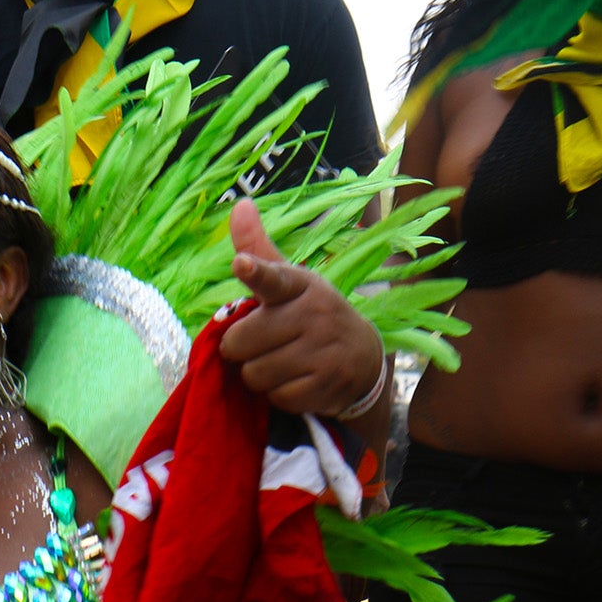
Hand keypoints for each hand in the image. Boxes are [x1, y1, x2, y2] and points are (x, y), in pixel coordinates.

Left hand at [220, 199, 385, 415]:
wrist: (363, 358)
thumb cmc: (311, 316)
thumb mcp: (291, 283)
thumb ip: (260, 252)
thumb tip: (239, 204)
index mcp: (300, 285)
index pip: (274, 277)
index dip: (255, 272)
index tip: (241, 265)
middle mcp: (314, 314)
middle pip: (242, 342)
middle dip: (242, 350)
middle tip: (262, 345)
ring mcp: (323, 350)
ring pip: (255, 374)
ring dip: (259, 375)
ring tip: (281, 363)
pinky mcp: (326, 385)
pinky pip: (276, 397)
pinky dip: (279, 395)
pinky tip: (297, 381)